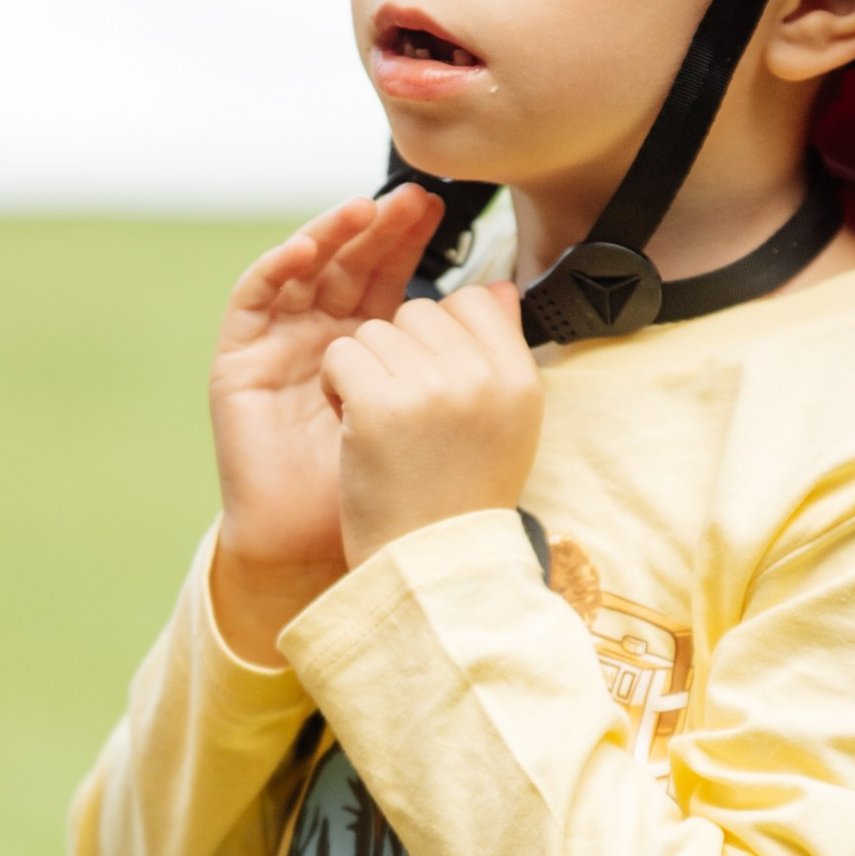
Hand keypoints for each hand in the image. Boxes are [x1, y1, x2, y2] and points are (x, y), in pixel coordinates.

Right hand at [210, 186, 438, 662]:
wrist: (331, 549)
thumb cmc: (389, 493)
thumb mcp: (442, 412)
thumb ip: (467, 354)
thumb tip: (505, 291)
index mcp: (373, 348)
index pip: (389, 276)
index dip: (408, 240)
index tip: (443, 211)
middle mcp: (324, 337)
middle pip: (348, 263)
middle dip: (378, 228)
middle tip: (412, 200)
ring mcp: (280, 346)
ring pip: (302, 269)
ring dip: (330, 234)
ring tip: (363, 210)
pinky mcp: (241, 361)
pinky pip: (253, 299)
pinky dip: (276, 266)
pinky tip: (306, 247)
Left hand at [319, 284, 543, 568]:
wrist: (430, 568)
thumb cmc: (460, 500)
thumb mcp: (507, 423)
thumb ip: (501, 351)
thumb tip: (494, 288)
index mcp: (518, 377)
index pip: (474, 301)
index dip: (441, 336)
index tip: (435, 384)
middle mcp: (481, 375)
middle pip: (419, 311)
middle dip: (400, 353)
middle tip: (403, 411)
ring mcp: (430, 386)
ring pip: (375, 330)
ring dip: (364, 371)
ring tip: (379, 424)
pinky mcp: (379, 402)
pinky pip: (342, 354)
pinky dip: (336, 387)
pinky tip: (351, 426)